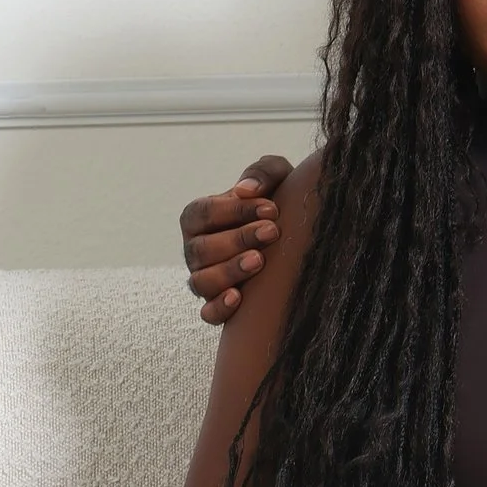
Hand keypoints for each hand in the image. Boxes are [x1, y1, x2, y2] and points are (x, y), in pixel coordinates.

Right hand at [181, 154, 293, 324]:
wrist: (292, 238)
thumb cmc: (275, 204)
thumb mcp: (275, 178)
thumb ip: (261, 173)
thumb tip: (245, 190)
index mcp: (198, 218)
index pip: (204, 213)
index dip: (235, 211)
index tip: (271, 209)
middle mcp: (194, 250)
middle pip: (202, 248)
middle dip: (238, 239)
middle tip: (272, 232)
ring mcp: (203, 279)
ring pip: (201, 281)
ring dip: (230, 271)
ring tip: (260, 261)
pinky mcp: (217, 306)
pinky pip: (208, 313)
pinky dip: (219, 308)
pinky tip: (238, 298)